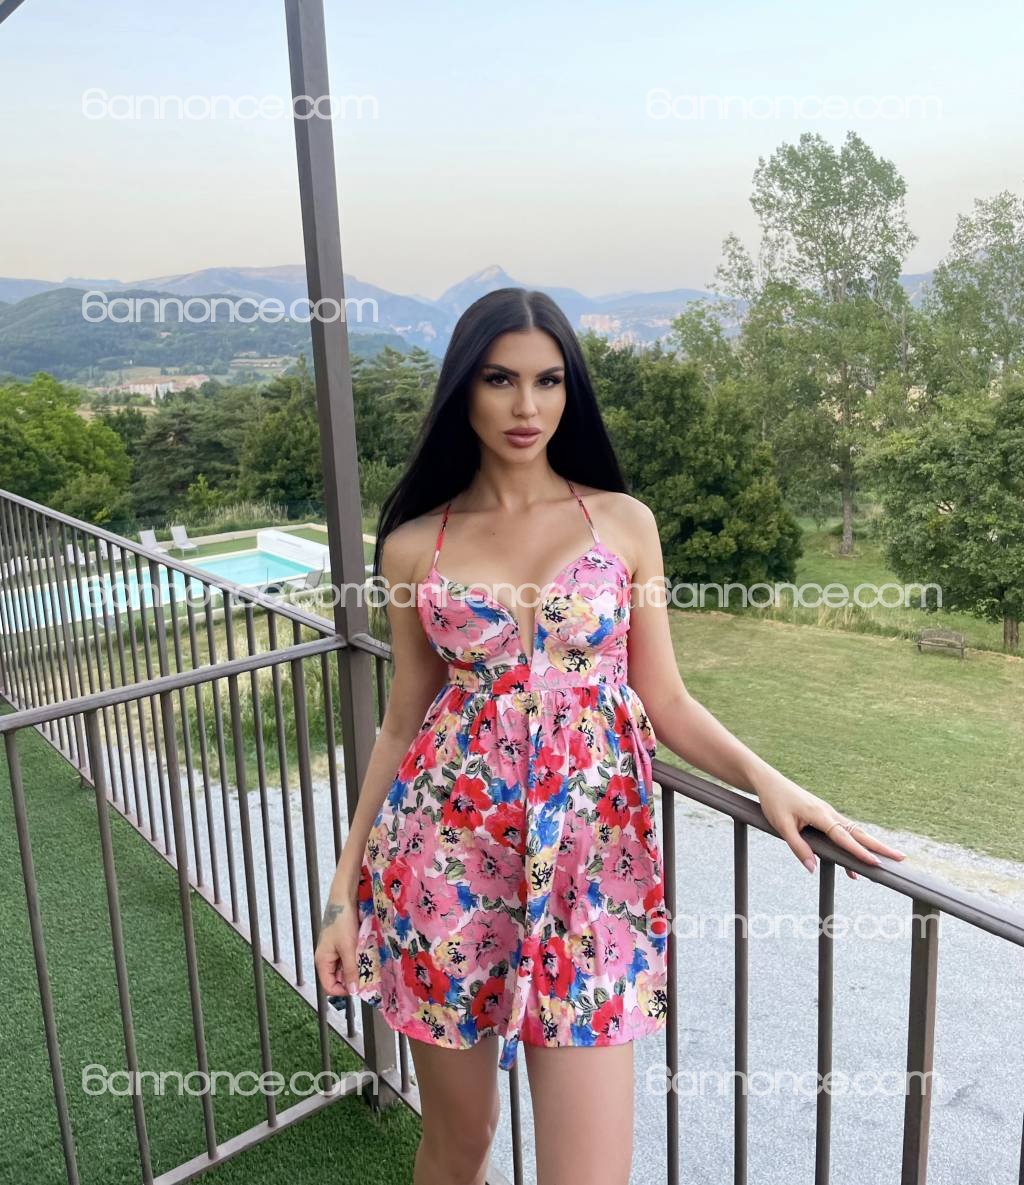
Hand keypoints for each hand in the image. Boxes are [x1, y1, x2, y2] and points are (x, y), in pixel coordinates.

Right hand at [314, 894, 359, 996]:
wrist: (344, 898)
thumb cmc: (342, 921)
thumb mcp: (348, 948)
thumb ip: (351, 970)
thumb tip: (354, 991)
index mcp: (322, 961)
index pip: (329, 987)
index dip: (343, 991)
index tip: (359, 987)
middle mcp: (326, 958)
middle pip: (338, 978)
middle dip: (352, 978)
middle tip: (367, 974)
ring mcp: (334, 950)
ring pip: (346, 967)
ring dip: (357, 967)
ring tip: (367, 961)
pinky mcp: (342, 943)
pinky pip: (349, 957)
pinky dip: (357, 957)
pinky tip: (365, 952)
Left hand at [753, 768, 905, 878]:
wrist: (769, 782)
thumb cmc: (774, 802)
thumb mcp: (782, 827)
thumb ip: (798, 848)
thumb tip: (813, 869)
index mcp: (820, 814)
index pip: (844, 837)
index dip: (860, 852)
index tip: (876, 863)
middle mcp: (829, 813)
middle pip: (858, 833)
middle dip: (879, 846)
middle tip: (900, 858)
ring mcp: (828, 813)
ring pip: (853, 832)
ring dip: (869, 847)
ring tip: (884, 863)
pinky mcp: (824, 815)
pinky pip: (843, 832)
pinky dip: (853, 844)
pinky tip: (853, 863)